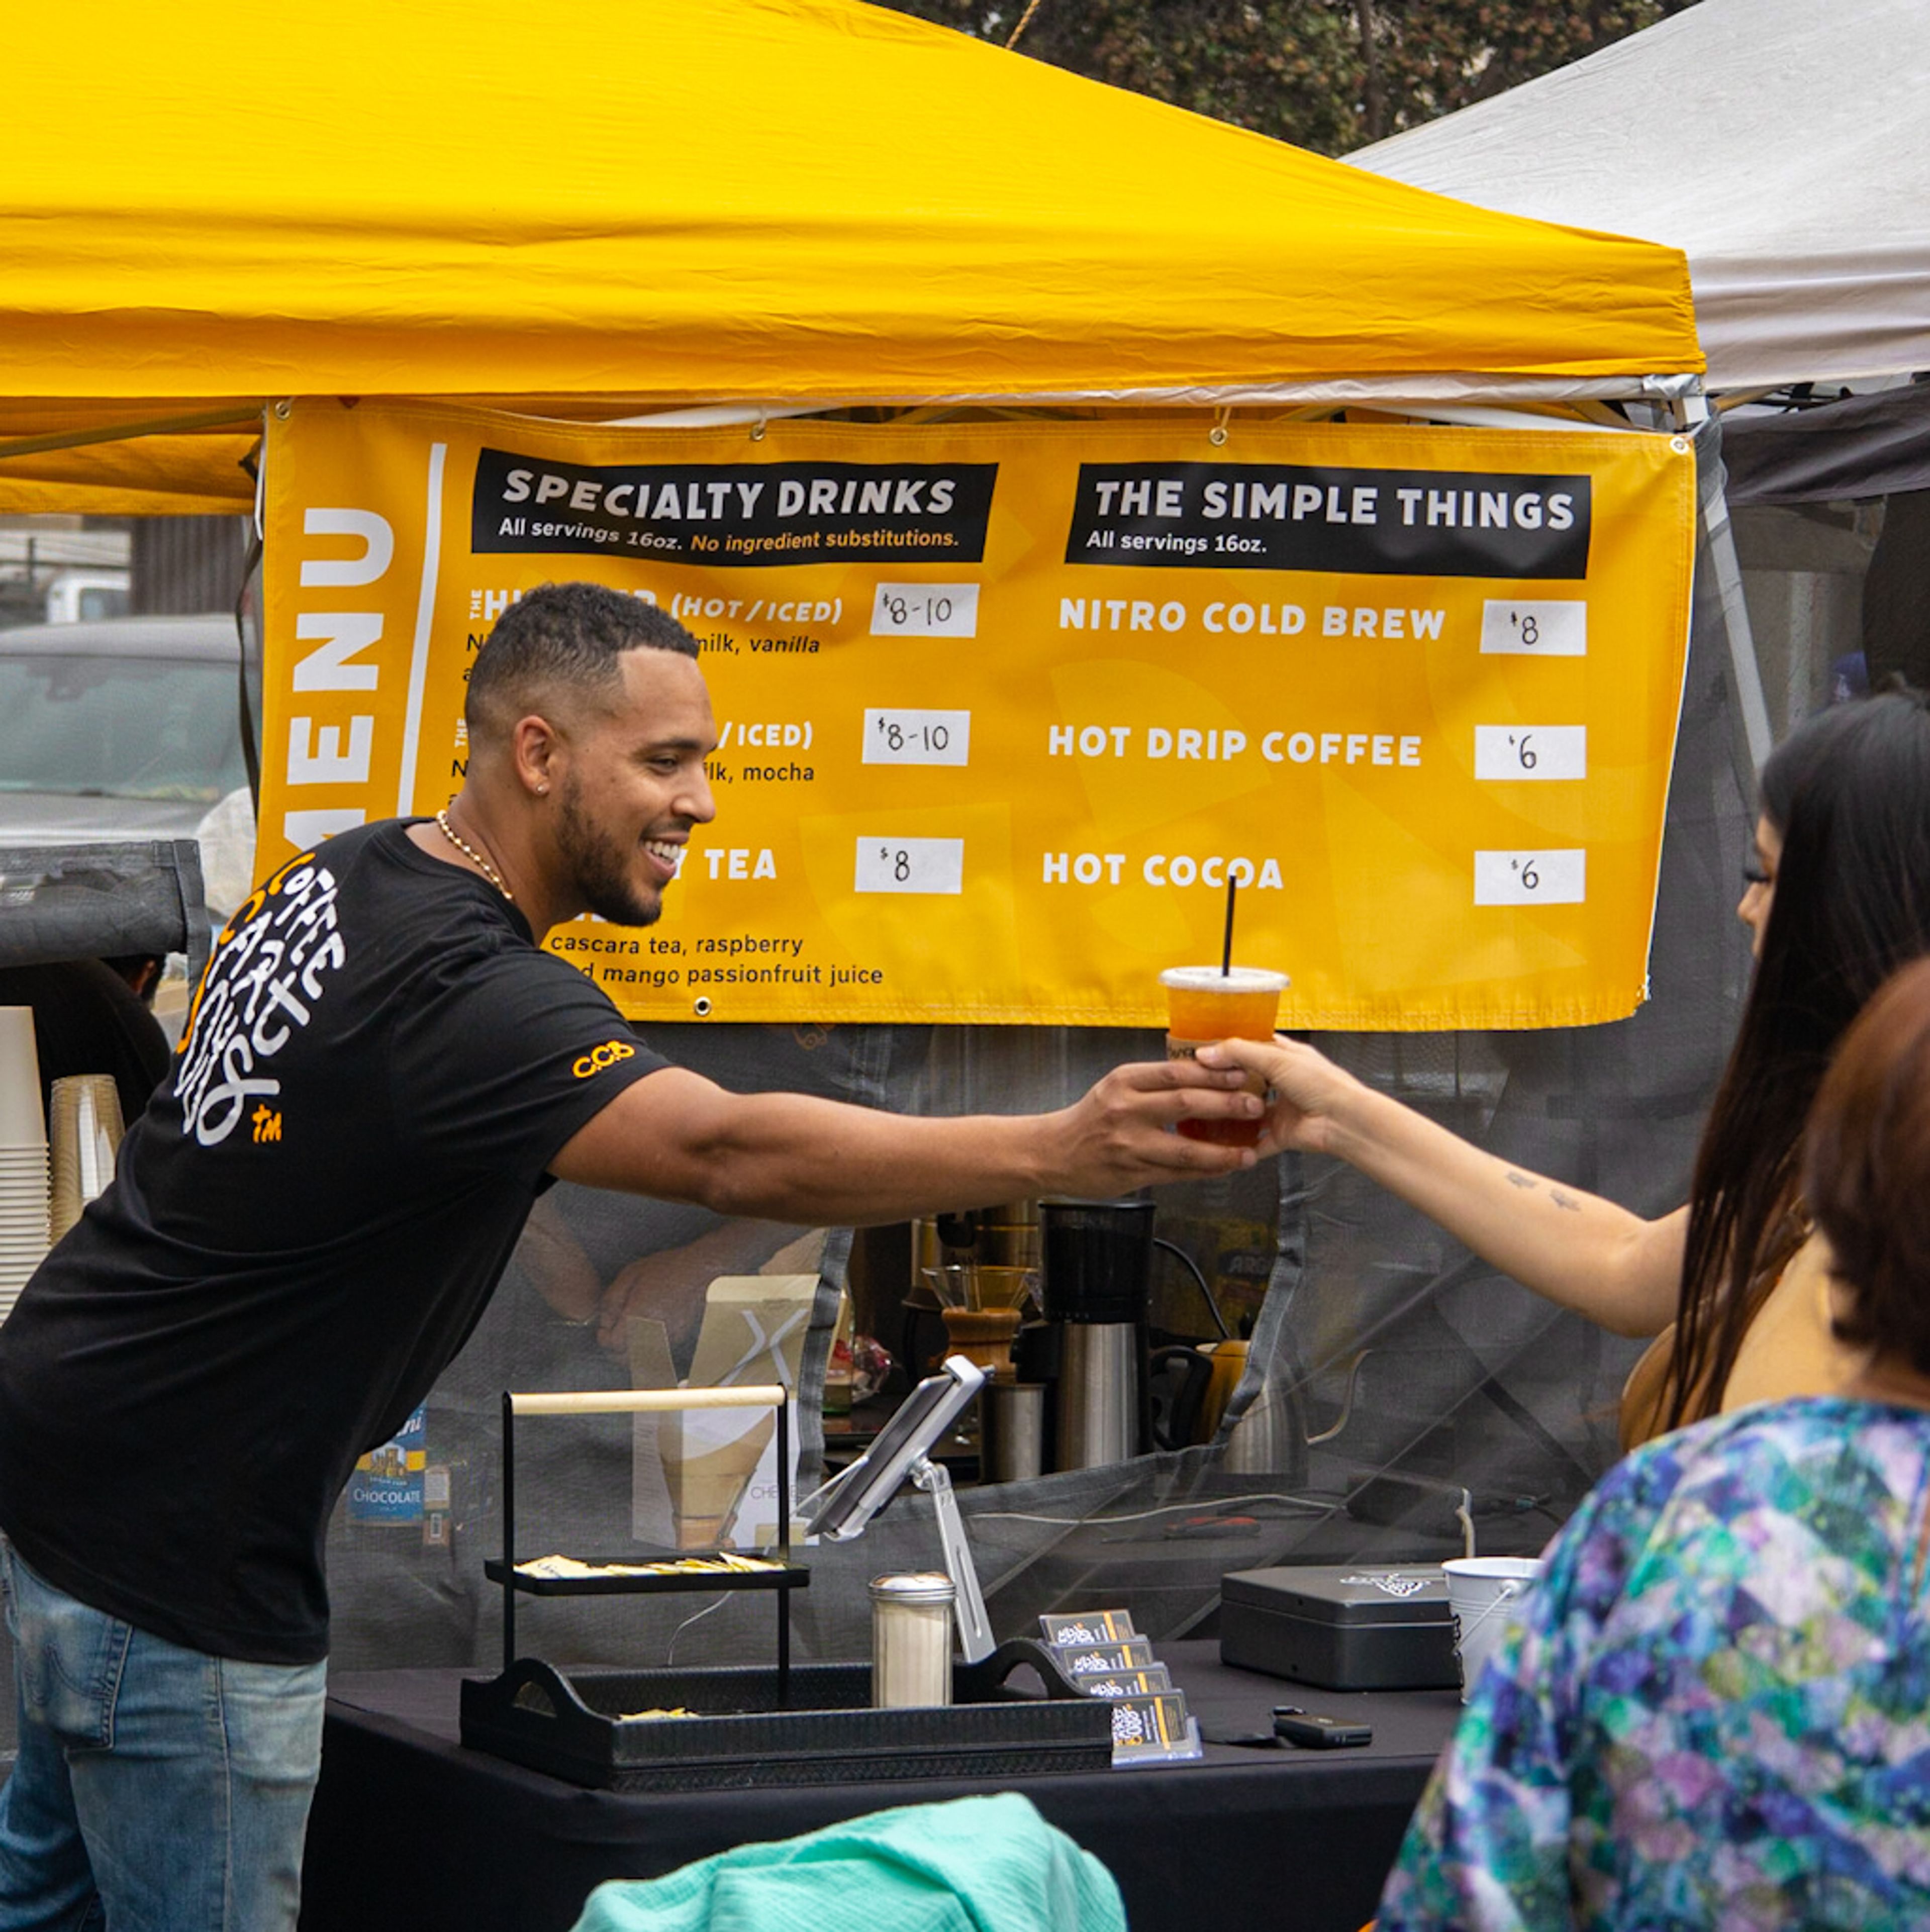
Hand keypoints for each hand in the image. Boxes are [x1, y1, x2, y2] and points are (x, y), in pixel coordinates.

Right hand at [1045, 1059, 1261, 1191]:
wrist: (1052, 1153)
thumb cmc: (1090, 1118)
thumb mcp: (1116, 1087)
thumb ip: (1155, 1083)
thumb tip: (1205, 1073)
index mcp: (1125, 1081)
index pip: (1176, 1071)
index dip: (1213, 1071)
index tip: (1243, 1070)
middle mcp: (1126, 1110)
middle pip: (1186, 1103)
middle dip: (1227, 1104)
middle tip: (1257, 1105)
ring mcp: (1130, 1145)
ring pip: (1185, 1148)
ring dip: (1222, 1151)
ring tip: (1249, 1152)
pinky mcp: (1132, 1174)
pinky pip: (1177, 1174)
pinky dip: (1204, 1172)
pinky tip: (1224, 1169)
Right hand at [1194, 1035, 1355, 1154]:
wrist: (1343, 1121)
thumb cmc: (1322, 1084)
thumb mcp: (1276, 1058)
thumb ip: (1239, 1053)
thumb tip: (1206, 1052)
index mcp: (1286, 1056)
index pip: (1252, 1047)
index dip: (1229, 1048)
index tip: (1203, 1050)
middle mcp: (1283, 1081)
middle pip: (1247, 1079)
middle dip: (1224, 1081)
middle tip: (1195, 1080)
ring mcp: (1281, 1109)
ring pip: (1248, 1111)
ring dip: (1230, 1113)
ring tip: (1202, 1111)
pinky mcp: (1281, 1134)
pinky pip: (1256, 1141)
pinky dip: (1241, 1144)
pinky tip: (1221, 1143)